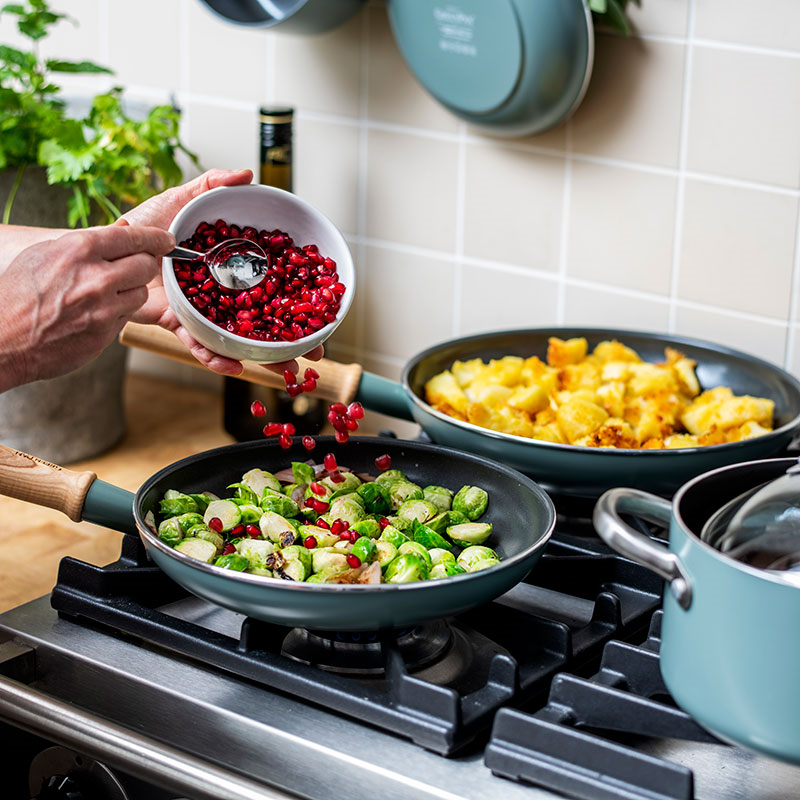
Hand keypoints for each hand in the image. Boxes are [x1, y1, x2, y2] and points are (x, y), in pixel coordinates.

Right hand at [0, 224, 173, 390]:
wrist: (4, 339)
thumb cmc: (18, 295)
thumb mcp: (45, 254)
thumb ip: (86, 244)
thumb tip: (121, 231)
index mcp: (80, 249)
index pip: (133, 237)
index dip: (155, 238)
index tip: (166, 241)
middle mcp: (97, 278)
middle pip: (146, 266)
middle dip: (143, 266)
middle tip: (134, 269)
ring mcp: (105, 308)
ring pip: (140, 293)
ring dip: (130, 292)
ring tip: (105, 294)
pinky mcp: (107, 333)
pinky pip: (126, 317)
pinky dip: (116, 313)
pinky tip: (94, 313)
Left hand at [121, 168, 324, 376]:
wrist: (110, 248)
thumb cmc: (143, 224)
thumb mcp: (182, 198)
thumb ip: (212, 184)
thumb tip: (247, 174)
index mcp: (229, 266)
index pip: (271, 285)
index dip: (296, 299)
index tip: (321, 312)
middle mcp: (222, 293)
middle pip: (263, 320)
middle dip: (291, 341)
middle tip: (315, 353)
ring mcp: (203, 310)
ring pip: (240, 338)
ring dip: (265, 357)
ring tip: (286, 368)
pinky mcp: (181, 322)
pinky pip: (202, 345)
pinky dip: (218, 358)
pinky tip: (236, 366)